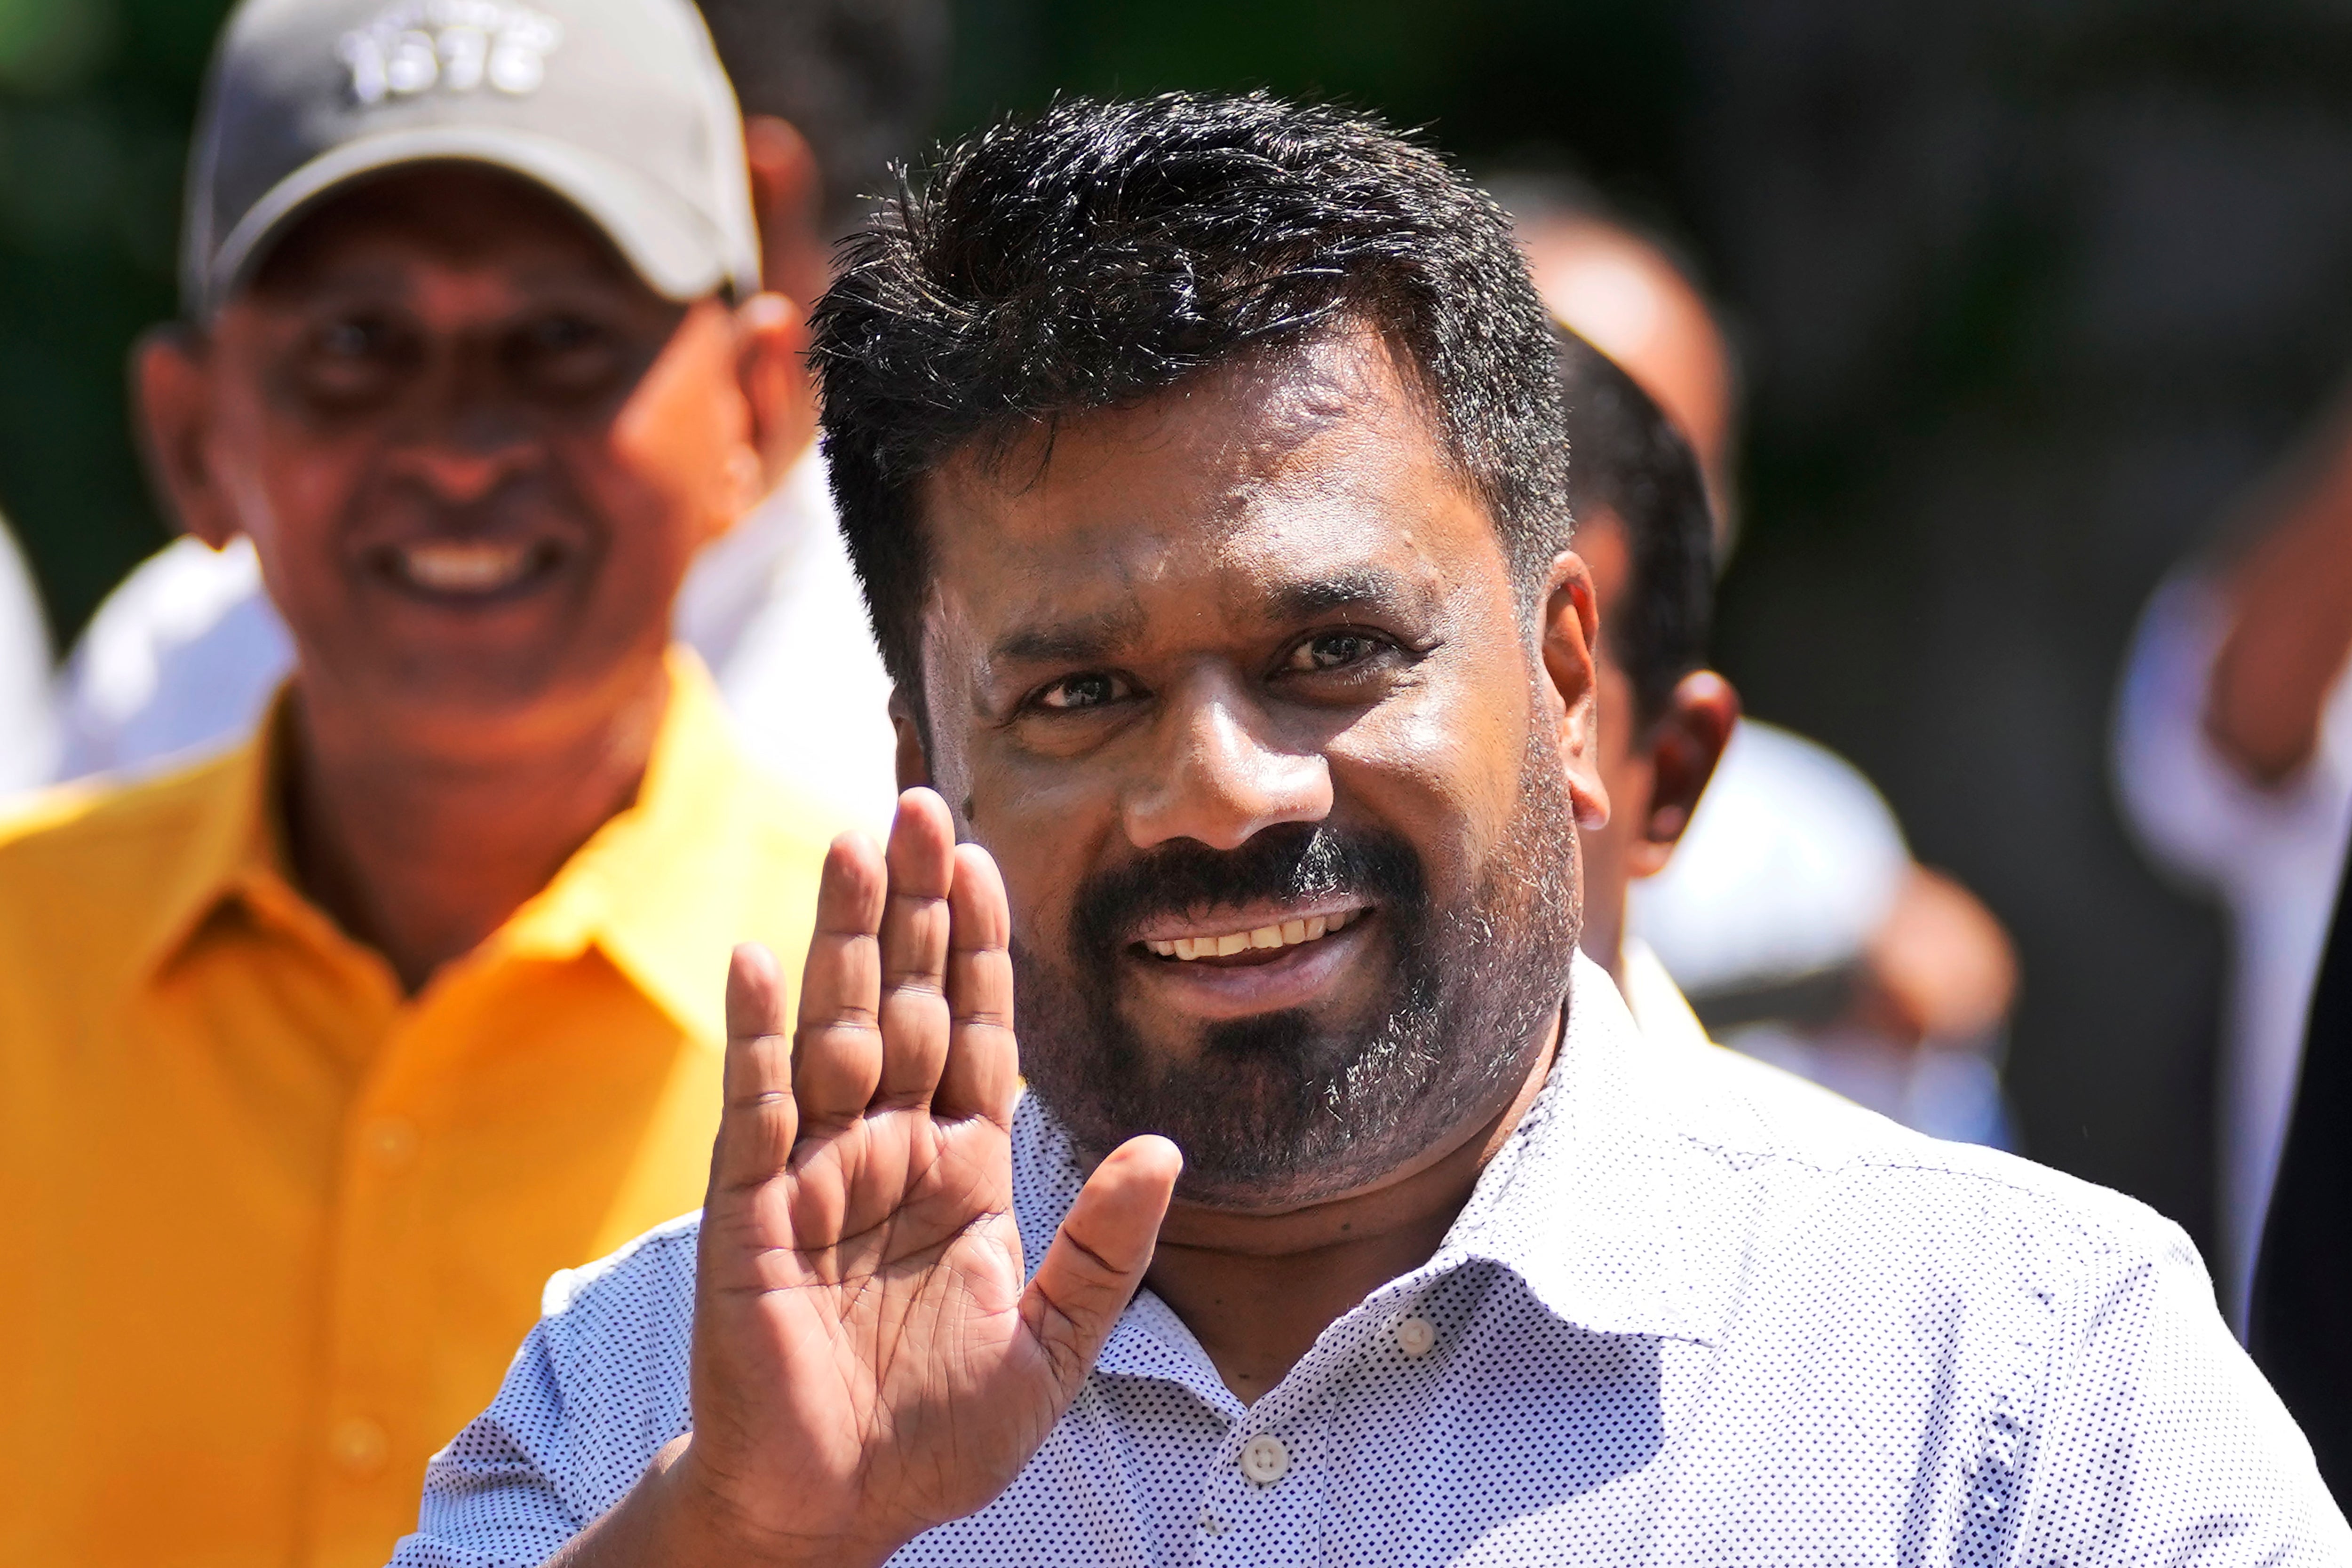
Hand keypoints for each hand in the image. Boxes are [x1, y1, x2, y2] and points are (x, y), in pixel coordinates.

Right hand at [619, 790, 1181, 1566]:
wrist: (835, 1512)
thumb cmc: (936, 1435)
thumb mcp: (1053, 1345)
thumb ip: (1106, 1246)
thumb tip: (1168, 1147)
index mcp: (960, 1172)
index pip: (977, 1033)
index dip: (980, 947)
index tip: (985, 858)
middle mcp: (887, 1152)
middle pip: (905, 1002)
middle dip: (911, 906)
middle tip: (914, 801)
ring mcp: (813, 1175)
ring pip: (834, 1030)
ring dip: (844, 938)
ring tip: (851, 842)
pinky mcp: (749, 1214)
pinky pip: (756, 1110)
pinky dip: (755, 1037)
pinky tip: (759, 959)